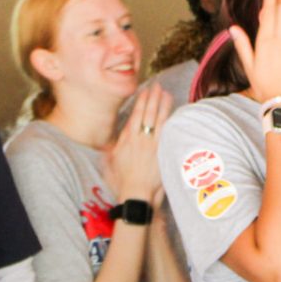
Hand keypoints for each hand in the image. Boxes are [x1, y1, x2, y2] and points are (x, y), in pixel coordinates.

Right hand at [109, 85, 171, 201]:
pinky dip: (170, 120)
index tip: (145, 92)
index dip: (141, 102)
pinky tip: (174, 112)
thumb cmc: (122, 183)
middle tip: (157, 86)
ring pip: (159, 120)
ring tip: (166, 94)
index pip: (135, 116)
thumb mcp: (110, 165)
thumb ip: (109, 152)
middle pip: (147, 114)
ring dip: (163, 105)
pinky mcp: (162, 152)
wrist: (136, 195)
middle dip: (152, 98)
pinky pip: (167, 132)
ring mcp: (152, 145)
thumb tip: (106, 146)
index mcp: (126, 141)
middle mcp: (140, 140)